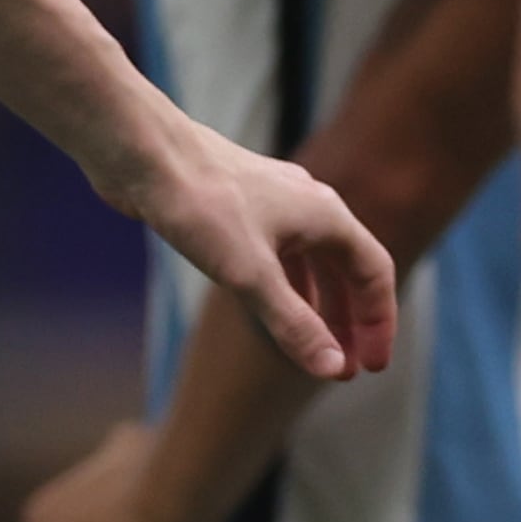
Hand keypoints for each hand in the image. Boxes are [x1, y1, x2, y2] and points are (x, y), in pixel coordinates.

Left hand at [119, 118, 395, 383]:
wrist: (141, 152)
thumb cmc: (199, 204)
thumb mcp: (250, 275)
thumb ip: (294, 324)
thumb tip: (332, 369)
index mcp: (325, 214)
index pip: (374, 273)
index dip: (379, 322)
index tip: (372, 366)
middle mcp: (306, 204)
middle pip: (346, 268)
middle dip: (349, 320)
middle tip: (345, 367)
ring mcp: (271, 203)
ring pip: (309, 261)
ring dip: (317, 306)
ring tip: (313, 348)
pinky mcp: (237, 207)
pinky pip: (276, 253)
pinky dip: (284, 286)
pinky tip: (268, 309)